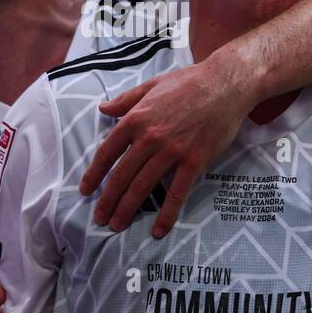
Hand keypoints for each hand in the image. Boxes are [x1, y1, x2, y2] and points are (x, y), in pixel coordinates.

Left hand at [79, 52, 256, 237]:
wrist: (226, 84)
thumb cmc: (189, 82)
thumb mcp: (151, 85)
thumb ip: (126, 100)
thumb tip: (102, 108)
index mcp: (136, 118)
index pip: (107, 152)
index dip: (94, 174)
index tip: (85, 190)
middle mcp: (150, 137)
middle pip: (122, 175)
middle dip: (108, 200)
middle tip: (99, 217)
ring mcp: (172, 151)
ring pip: (143, 186)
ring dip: (128, 209)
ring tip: (117, 226)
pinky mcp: (195, 161)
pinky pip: (177, 192)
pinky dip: (166, 214)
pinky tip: (158, 230)